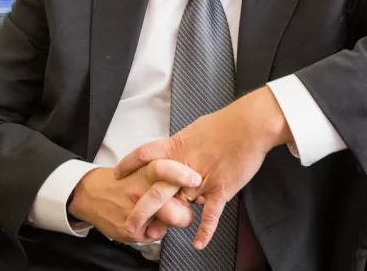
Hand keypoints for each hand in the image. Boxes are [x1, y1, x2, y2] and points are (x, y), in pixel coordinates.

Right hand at [68, 160, 202, 243]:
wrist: (92, 194)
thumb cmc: (125, 181)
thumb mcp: (143, 170)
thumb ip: (166, 178)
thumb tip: (196, 190)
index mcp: (144, 173)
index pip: (164, 169)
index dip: (181, 174)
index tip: (195, 179)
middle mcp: (139, 192)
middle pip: (168, 203)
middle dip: (185, 211)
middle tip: (190, 209)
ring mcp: (133, 212)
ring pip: (166, 224)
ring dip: (176, 222)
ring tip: (173, 217)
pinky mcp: (130, 230)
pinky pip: (156, 236)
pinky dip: (158, 231)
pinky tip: (152, 224)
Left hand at [114, 87, 292, 249]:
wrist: (249, 126)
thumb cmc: (225, 124)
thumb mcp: (195, 131)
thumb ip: (184, 148)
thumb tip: (179, 155)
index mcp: (177, 147)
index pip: (145, 155)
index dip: (129, 164)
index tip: (117, 174)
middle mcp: (184, 165)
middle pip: (156, 190)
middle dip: (141, 209)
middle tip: (130, 224)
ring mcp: (202, 180)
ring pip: (180, 205)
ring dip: (168, 222)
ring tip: (155, 235)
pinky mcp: (221, 189)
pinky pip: (211, 214)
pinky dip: (205, 230)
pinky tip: (198, 243)